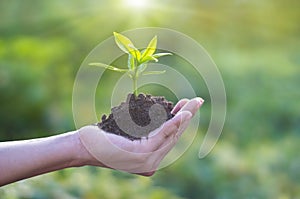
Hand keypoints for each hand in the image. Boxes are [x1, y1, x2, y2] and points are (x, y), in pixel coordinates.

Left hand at [78, 97, 203, 175]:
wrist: (83, 148)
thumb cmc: (102, 139)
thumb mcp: (128, 135)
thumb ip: (145, 135)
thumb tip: (159, 124)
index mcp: (149, 158)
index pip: (170, 137)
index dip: (181, 122)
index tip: (187, 107)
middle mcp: (151, 162)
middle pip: (175, 136)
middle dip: (188, 116)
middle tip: (198, 101)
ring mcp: (147, 161)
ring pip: (171, 135)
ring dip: (184, 117)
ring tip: (194, 102)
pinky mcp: (142, 155)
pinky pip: (161, 136)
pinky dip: (173, 124)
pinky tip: (182, 113)